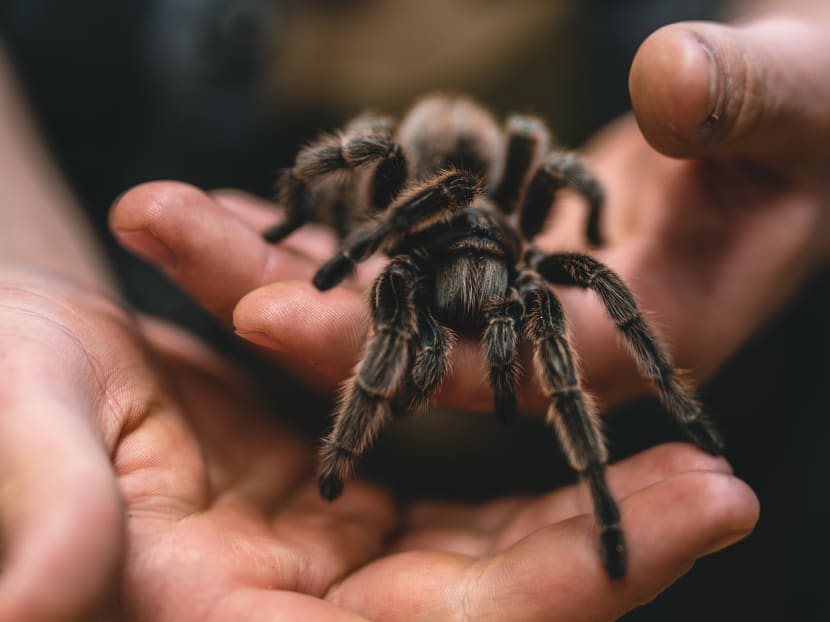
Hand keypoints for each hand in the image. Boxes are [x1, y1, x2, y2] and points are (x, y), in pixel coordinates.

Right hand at [0, 268, 757, 620]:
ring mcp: (312, 551)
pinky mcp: (326, 491)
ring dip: (573, 499)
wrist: (8, 347)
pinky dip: (510, 459)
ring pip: (471, 550)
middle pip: (469, 605)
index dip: (543, 603)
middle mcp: (282, 605)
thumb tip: (36, 598)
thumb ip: (37, 503)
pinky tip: (572, 416)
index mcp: (214, 617)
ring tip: (683, 448)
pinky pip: (443, 493)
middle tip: (719, 486)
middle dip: (600, 554)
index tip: (683, 530)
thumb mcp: (12, 424)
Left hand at [111, 16, 829, 412]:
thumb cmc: (821, 112)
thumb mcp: (809, 96)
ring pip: (383, 287)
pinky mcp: (495, 244)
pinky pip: (394, 239)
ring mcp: (520, 288)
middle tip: (158, 227)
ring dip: (273, 251)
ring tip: (163, 210)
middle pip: (405, 332)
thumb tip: (672, 88)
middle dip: (280, 291)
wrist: (800, 112)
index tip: (264, 311)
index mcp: (642, 332)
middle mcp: (559, 328)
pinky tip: (239, 194)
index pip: (493, 367)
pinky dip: (322, 217)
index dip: (385, 348)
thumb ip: (754, 103)